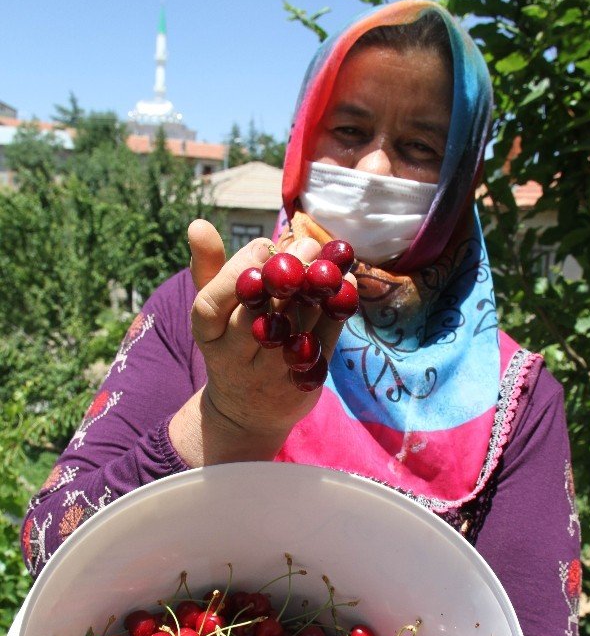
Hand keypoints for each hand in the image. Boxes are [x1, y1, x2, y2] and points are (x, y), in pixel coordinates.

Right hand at [169, 219, 350, 465]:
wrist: (247, 412)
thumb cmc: (231, 342)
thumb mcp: (213, 309)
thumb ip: (208, 266)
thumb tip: (197, 223)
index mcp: (206, 335)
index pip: (213, 301)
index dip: (242, 269)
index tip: (267, 246)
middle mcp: (233, 358)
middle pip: (259, 313)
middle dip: (287, 274)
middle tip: (309, 244)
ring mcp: (268, 376)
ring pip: (295, 326)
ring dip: (317, 289)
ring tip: (331, 261)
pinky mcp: (302, 384)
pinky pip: (324, 343)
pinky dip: (337, 311)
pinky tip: (346, 285)